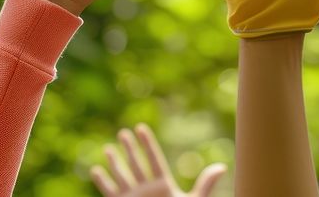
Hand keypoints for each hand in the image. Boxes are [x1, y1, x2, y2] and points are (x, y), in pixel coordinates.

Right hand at [90, 124, 225, 196]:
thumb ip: (205, 184)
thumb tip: (222, 167)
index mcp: (163, 184)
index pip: (154, 159)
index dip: (147, 144)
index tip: (140, 128)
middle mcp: (146, 189)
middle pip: (136, 164)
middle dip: (129, 149)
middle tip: (123, 133)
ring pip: (122, 175)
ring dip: (115, 162)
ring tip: (108, 148)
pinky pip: (110, 191)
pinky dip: (103, 181)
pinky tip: (96, 169)